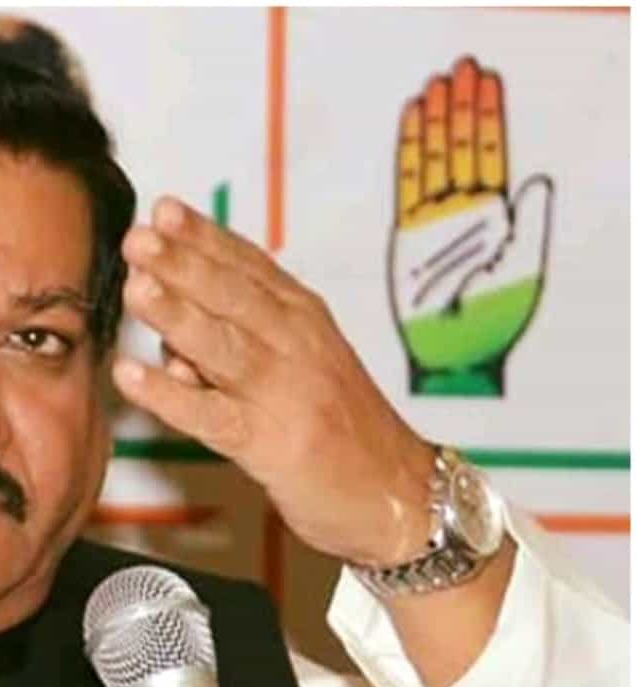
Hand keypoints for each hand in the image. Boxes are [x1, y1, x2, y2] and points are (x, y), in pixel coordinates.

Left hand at [112, 196, 433, 566]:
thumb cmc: (340, 426)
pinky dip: (169, 395)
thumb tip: (170, 336)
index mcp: (303, 317)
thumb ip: (236, 343)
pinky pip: (210, 416)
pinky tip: (130, 376)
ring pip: (224, 346)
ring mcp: (284, 393)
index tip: (164, 208)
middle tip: (139, 235)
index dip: (206, 236)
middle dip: (184, 262)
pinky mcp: (271, 445)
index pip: (247, 266)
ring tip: (135, 289)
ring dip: (177, 316)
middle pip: (234, 295)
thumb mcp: (298, 365)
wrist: (401, 498)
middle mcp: (296, 344)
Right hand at [389, 56, 551, 395]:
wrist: (452, 356)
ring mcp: (432, 222)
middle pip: (460, 149)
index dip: (486, 119)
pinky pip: (407, 183)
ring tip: (437, 88)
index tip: (484, 86)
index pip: (489, 156)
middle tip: (459, 72)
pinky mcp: (407, 235)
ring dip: (435, 122)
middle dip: (459, 109)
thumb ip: (528, 225)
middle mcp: (462, 214)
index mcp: (494, 219)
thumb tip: (537, 184)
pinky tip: (411, 123)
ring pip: (434, 159)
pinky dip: (410, 151)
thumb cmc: (489, 326)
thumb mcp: (522, 272)